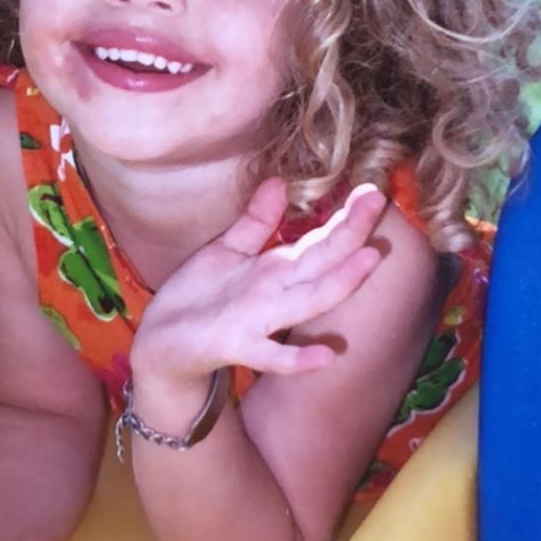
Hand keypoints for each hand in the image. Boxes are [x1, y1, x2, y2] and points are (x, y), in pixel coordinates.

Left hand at [130, 179, 386, 388]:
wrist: (164, 342)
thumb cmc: (200, 296)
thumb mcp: (228, 250)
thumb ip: (257, 221)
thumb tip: (279, 183)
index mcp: (276, 269)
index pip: (320, 240)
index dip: (346, 216)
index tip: (371, 188)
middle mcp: (278, 293)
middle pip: (322, 260)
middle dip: (350, 232)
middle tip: (376, 199)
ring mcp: (261, 321)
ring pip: (308, 300)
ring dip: (340, 284)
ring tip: (369, 258)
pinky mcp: (236, 346)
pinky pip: (271, 355)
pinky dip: (298, 358)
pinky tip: (326, 354)